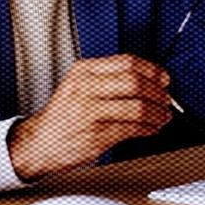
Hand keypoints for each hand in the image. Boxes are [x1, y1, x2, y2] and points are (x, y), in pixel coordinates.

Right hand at [7, 55, 171, 180]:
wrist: (38, 142)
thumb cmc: (62, 115)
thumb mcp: (78, 85)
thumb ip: (108, 78)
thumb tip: (147, 79)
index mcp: (84, 71)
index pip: (127, 62)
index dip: (152, 70)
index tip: (164, 78)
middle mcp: (86, 88)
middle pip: (135, 82)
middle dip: (158, 92)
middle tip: (167, 99)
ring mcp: (90, 112)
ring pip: (138, 107)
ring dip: (157, 113)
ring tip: (163, 116)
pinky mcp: (97, 135)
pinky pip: (132, 129)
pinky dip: (149, 129)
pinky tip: (152, 128)